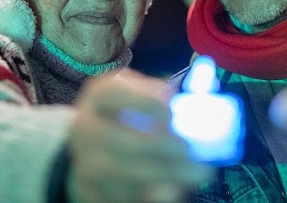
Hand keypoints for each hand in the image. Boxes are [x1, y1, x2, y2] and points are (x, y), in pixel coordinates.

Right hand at [67, 69, 212, 202]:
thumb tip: (202, 96)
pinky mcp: (91, 191)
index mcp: (99, 96)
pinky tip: (175, 190)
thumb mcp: (146, 97)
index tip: (173, 112)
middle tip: (190, 149)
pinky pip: (120, 197)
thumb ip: (170, 97)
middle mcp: (85, 128)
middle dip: (159, 146)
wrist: (98, 149)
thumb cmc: (133, 116)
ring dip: (163, 174)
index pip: (113, 94)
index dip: (144, 102)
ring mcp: (85, 162)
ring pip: (119, 172)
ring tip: (197, 172)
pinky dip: (149, 195)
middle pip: (117, 138)